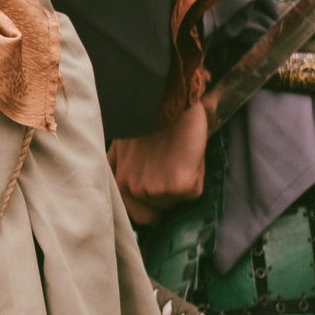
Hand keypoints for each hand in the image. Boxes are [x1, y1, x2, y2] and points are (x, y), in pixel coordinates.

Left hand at [108, 102, 207, 225]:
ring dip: (181, 183)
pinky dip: (196, 175)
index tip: (158, 190)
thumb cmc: (147, 119)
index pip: (136, 215)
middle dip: (165, 198)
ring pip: (176, 201)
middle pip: (155, 214)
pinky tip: (188, 155)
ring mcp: (155, 189)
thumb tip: (128, 190)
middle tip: (170, 170)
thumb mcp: (122, 148)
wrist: (166, 99)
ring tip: (178, 155)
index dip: (149, 205)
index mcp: (118, 181)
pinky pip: (193, 192)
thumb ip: (123, 172)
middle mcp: (132, 189)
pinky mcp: (178, 186)